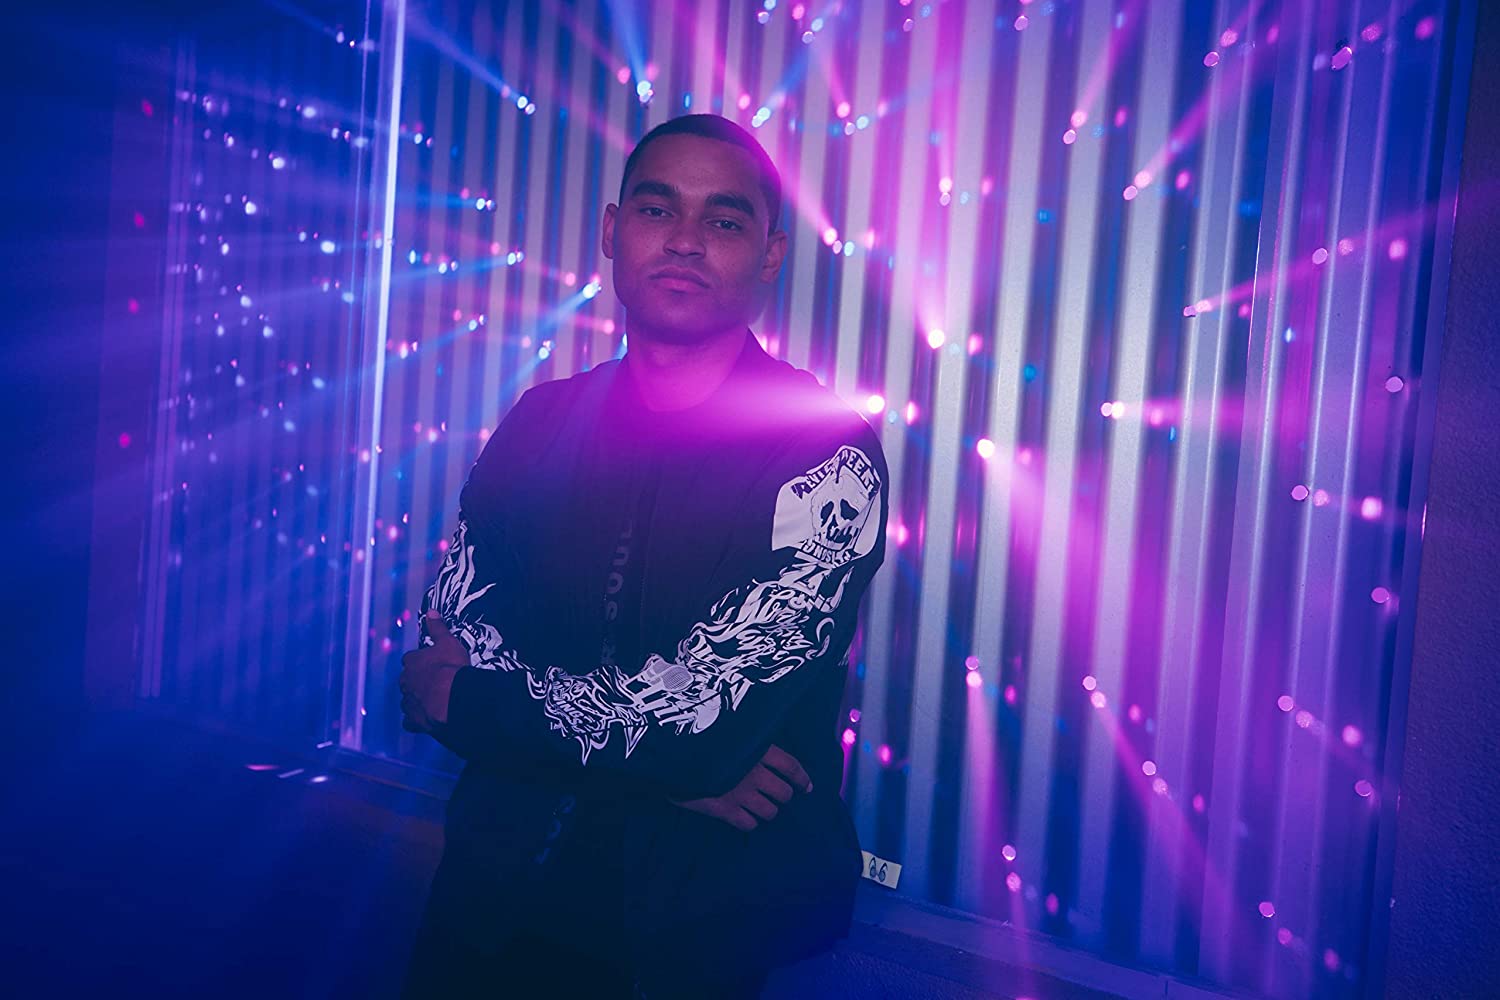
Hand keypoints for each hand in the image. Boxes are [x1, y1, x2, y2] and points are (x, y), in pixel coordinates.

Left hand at [399, 612, 469, 731]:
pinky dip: (415, 720)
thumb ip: (438, 628)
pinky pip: (410, 721)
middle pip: (407, 680)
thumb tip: (431, 612)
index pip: (411, 659)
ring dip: (416, 699)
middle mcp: (405, 681)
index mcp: (412, 662)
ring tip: (431, 700)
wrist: (452, 699)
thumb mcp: (448, 642)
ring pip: (407, 699)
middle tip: (434, 682)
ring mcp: (408, 701)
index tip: (431, 663)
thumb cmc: (451, 669)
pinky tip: (424, 719)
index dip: (421, 661)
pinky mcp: (413, 719)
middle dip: (417, 681)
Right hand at [669, 745, 813, 832]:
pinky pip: (749, 824)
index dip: (802, 778)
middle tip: (776, 796)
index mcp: (758, 748)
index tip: (807, 787)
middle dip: (782, 796)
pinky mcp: (725, 810)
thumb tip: (755, 746)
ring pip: (769, 812)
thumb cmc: (699, 737)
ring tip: (760, 807)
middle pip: (783, 793)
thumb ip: (745, 739)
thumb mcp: (727, 730)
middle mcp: (754, 772)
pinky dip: (749, 822)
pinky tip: (743, 818)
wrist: (671, 752)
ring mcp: (741, 793)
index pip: (791, 766)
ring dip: (767, 811)